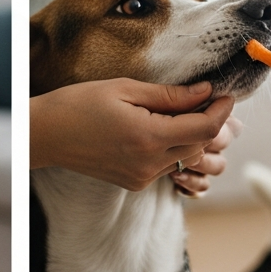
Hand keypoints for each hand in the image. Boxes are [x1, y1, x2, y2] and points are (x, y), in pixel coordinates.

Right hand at [31, 78, 234, 190]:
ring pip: (186, 157)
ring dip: (190, 136)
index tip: (225, 94)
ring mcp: (142, 177)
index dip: (222, 110)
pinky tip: (154, 129)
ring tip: (176, 113)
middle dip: (208, 122)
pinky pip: (167, 166)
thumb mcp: (124, 88)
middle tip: (202, 98)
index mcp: (148, 136)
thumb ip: (169, 94)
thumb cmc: (78, 104)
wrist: (45, 135)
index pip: (206, 128)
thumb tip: (205, 92)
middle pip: (201, 145)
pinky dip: (170, 147)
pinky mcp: (134, 183)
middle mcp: (148, 163)